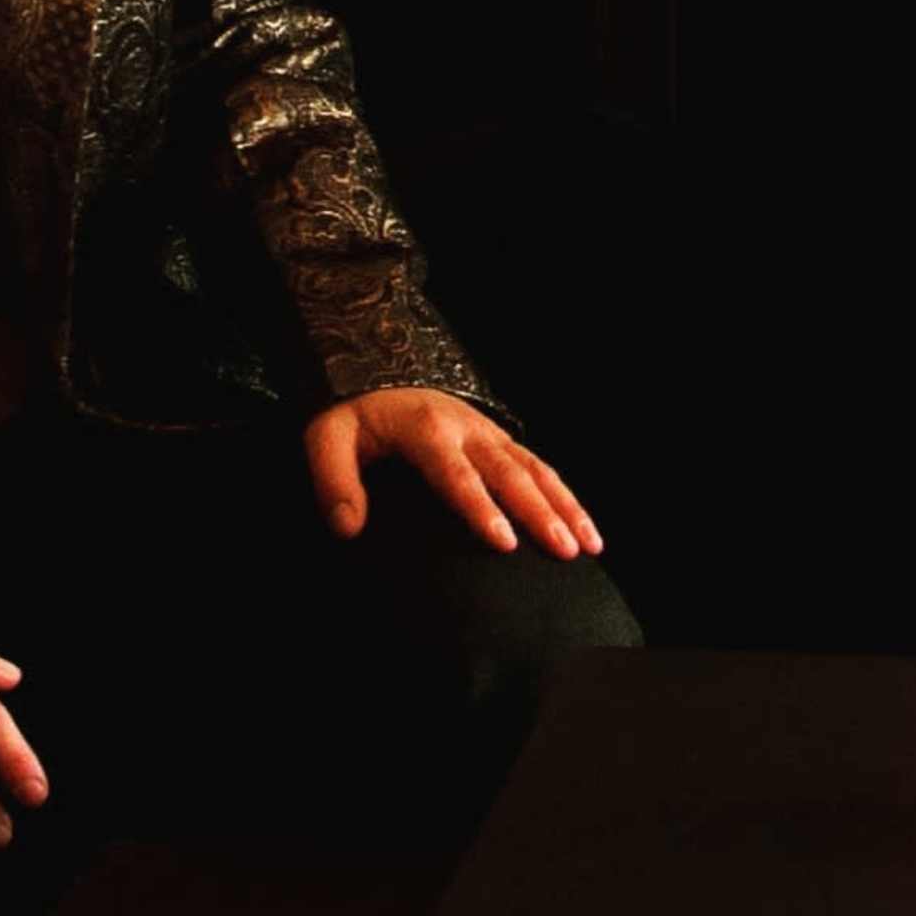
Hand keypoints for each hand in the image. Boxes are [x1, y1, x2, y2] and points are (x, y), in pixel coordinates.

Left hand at [306, 389, 602, 560]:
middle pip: (509, 473)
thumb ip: (334, 479)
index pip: (456, 474)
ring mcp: (488, 432)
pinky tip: (585, 528)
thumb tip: (347, 528)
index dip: (481, 508)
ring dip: (565, 505)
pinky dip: (567, 496)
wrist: (377, 365)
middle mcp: (467, 429)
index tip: (505, 544)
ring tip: (588, 545)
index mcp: (425, 430)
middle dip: (540, 513)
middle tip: (565, 551)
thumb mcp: (326, 436)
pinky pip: (540, 466)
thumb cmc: (353, 414)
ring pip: (536, 469)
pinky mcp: (500, 439)